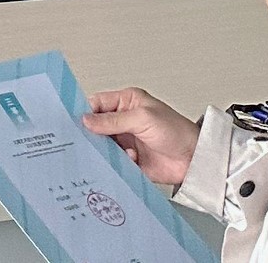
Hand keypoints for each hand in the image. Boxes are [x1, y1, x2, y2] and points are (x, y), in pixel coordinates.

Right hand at [81, 88, 199, 187]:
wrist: (194, 160)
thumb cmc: (176, 132)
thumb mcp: (143, 119)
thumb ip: (113, 120)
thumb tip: (86, 120)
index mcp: (127, 103)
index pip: (97, 104)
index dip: (85, 112)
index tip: (73, 122)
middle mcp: (124, 122)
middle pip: (97, 127)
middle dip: (91, 134)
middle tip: (84, 141)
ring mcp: (126, 142)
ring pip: (103, 146)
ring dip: (105, 151)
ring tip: (110, 152)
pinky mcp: (129, 161)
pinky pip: (113, 163)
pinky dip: (115, 164)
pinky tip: (129, 161)